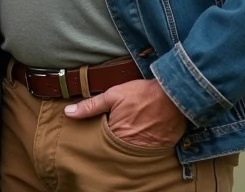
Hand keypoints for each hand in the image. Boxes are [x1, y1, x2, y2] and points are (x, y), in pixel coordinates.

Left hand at [64, 80, 186, 148]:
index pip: (101, 142)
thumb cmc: (143, 94)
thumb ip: (90, 106)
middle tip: (117, 125)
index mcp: (116, 135)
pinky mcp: (162, 147)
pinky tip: (145, 130)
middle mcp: (131, 146)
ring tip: (131, 127)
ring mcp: (148, 149)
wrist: (175, 95)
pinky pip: (148, 149)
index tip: (102, 125)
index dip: (100, 134)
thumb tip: (68, 113)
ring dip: (129, 142)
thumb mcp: (113, 95)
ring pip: (131, 150)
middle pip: (115, 148)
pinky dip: (144, 142)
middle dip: (113, 140)